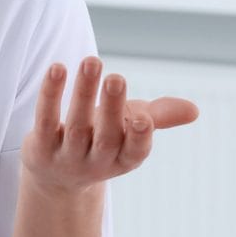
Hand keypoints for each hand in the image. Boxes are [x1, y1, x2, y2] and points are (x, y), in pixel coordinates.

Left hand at [21, 56, 197, 195]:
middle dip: (112, 107)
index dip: (139, 136)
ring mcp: (68, 157)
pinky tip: (57, 69)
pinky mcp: (41, 148)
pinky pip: (46, 119)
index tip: (142, 117)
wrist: (56, 174)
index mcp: (124, 158)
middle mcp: (97, 162)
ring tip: (92, 61)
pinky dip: (51, 94)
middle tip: (116, 77)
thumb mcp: (130, 128)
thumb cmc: (101, 140)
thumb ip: (159, 116)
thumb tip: (194, 110)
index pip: (135, 151)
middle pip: (106, 136)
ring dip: (83, 92)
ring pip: (77, 125)